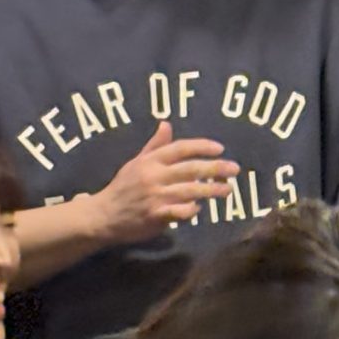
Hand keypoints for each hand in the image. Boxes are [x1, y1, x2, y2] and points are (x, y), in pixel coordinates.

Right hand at [88, 122, 236, 241]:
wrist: (104, 215)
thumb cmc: (124, 187)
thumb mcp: (136, 162)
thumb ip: (155, 145)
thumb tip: (166, 123)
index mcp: (150, 161)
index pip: (180, 148)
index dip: (201, 146)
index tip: (220, 148)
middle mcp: (154, 176)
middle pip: (190, 168)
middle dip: (215, 168)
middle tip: (235, 169)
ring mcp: (155, 196)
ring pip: (190, 190)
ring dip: (211, 189)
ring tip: (228, 189)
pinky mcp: (156, 215)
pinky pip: (180, 211)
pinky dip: (192, 209)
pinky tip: (199, 208)